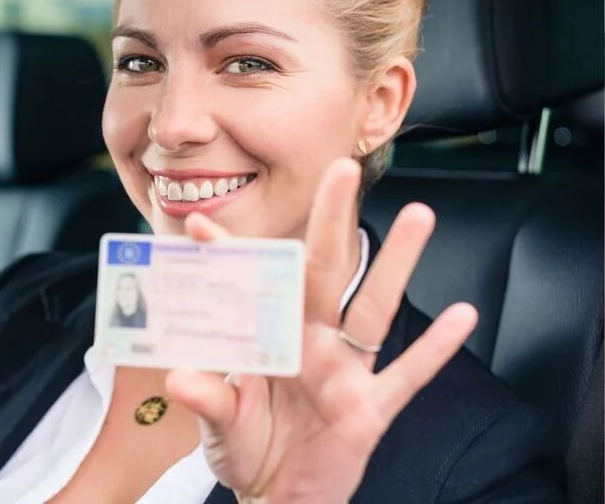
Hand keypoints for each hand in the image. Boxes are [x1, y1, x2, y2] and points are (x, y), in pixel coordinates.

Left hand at [164, 157, 477, 503]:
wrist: (279, 496)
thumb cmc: (247, 448)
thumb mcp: (219, 425)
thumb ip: (207, 399)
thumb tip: (178, 379)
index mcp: (267, 339)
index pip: (248, 286)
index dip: (226, 255)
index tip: (198, 223)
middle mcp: (309, 342)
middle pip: (324, 272)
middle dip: (331, 222)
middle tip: (341, 171)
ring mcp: (343, 371)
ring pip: (373, 308)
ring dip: (396, 265)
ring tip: (419, 216)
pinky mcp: (370, 408)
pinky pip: (407, 375)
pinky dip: (434, 349)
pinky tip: (463, 316)